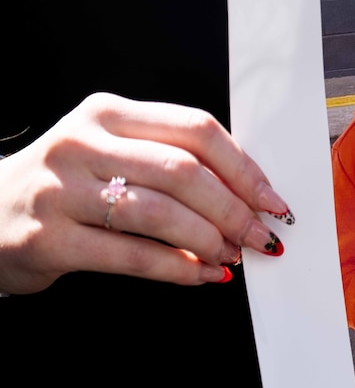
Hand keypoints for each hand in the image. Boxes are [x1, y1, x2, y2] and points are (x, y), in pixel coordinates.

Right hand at [0, 92, 290, 294]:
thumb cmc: (66, 183)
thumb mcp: (111, 151)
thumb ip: (169, 158)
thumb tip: (246, 190)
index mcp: (108, 113)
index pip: (195, 129)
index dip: (243, 167)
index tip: (271, 198)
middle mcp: (82, 143)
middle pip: (184, 171)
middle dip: (234, 208)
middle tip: (259, 233)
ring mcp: (61, 190)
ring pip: (161, 212)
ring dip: (210, 239)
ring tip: (231, 254)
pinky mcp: (49, 238)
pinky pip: (132, 255)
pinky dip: (178, 269)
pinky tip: (201, 274)